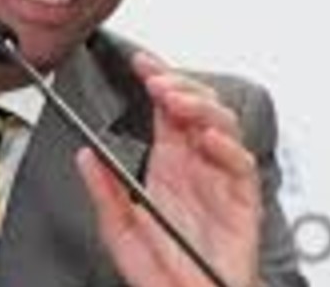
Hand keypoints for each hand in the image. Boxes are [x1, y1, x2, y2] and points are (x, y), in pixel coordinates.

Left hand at [76, 51, 261, 286]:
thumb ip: (105, 193)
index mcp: (169, 164)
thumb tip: (86, 157)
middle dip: (179, 85)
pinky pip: (241, 166)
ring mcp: (221, 179)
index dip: (158, 79)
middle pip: (197, 106)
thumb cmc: (164, 273)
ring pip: (222, 125)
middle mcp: (196, 165)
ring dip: (200, 107)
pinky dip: (227, 148)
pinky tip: (209, 139)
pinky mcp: (243, 201)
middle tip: (157, 82)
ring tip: (176, 102)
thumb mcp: (120, 231)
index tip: (141, 63)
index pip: (166, 109)